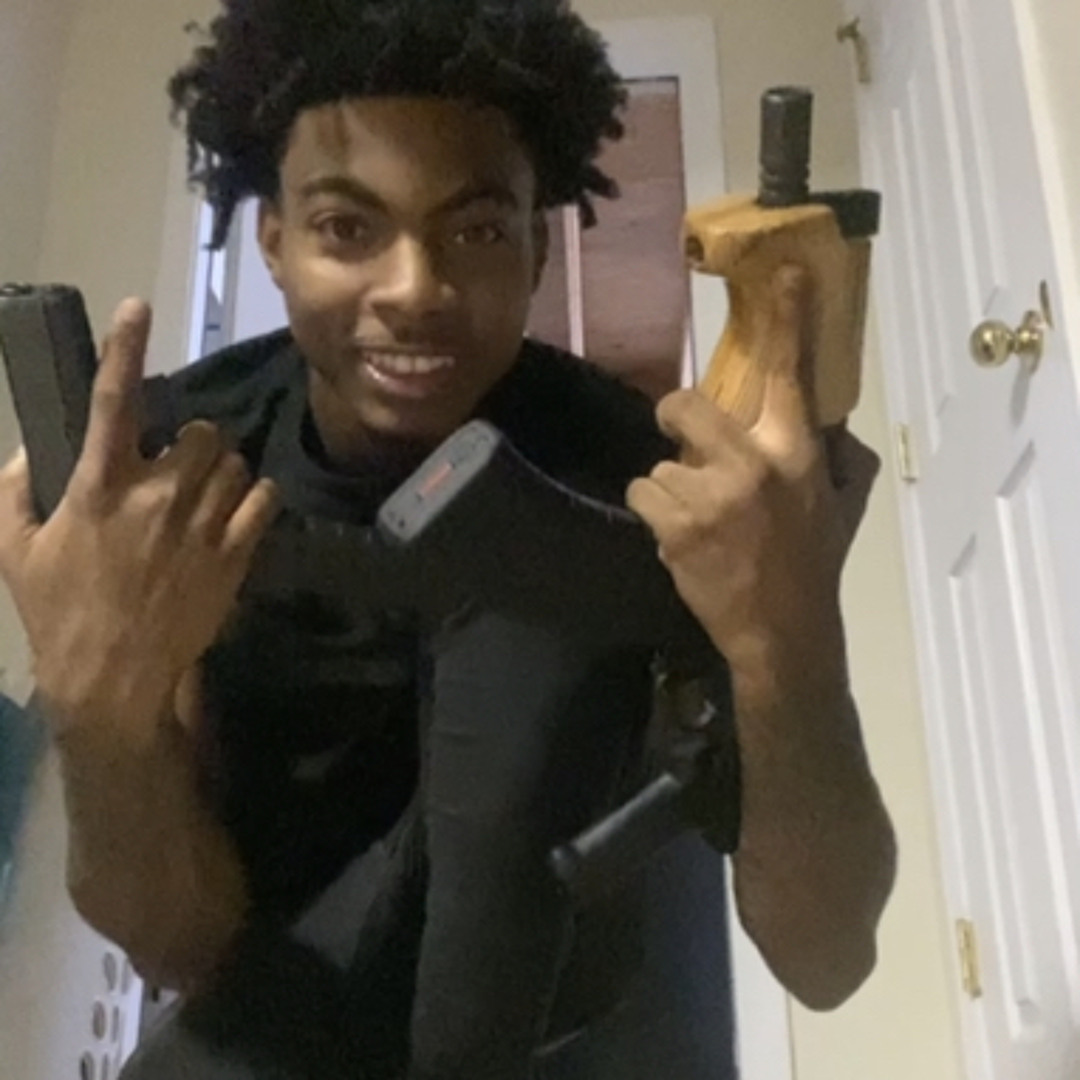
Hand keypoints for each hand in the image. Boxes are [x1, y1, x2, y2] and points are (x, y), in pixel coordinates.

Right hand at [0, 299, 278, 735]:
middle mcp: (156, 495)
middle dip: (192, 441)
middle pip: (200, 431)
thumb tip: (25, 452)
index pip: (113, 402)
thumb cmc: (60, 613)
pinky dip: (254, 497)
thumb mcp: (15, 553)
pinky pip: (262, 499)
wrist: (114, 678)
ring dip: (221, 470)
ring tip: (204, 495)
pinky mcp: (234, 555)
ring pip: (234, 462)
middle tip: (178, 465)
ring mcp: (201, 525)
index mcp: (99, 486)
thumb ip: (11, 494)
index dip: (125, 349)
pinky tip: (236, 511)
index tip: (137, 307)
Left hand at [627, 267, 879, 686]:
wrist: (782, 632)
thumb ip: (819, 453)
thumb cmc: (811, 563)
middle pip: (683, 406)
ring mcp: (706, 496)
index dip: (785, 319)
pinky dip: (657, 515)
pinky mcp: (674, 527)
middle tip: (686, 442)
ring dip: (670, 488)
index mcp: (794, 453)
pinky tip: (682, 539)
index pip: (789, 375)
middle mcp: (749, 464)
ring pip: (657, 465)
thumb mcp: (833, 501)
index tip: (780, 271)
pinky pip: (644, 496)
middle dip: (675, 419)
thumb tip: (809, 417)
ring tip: (697, 520)